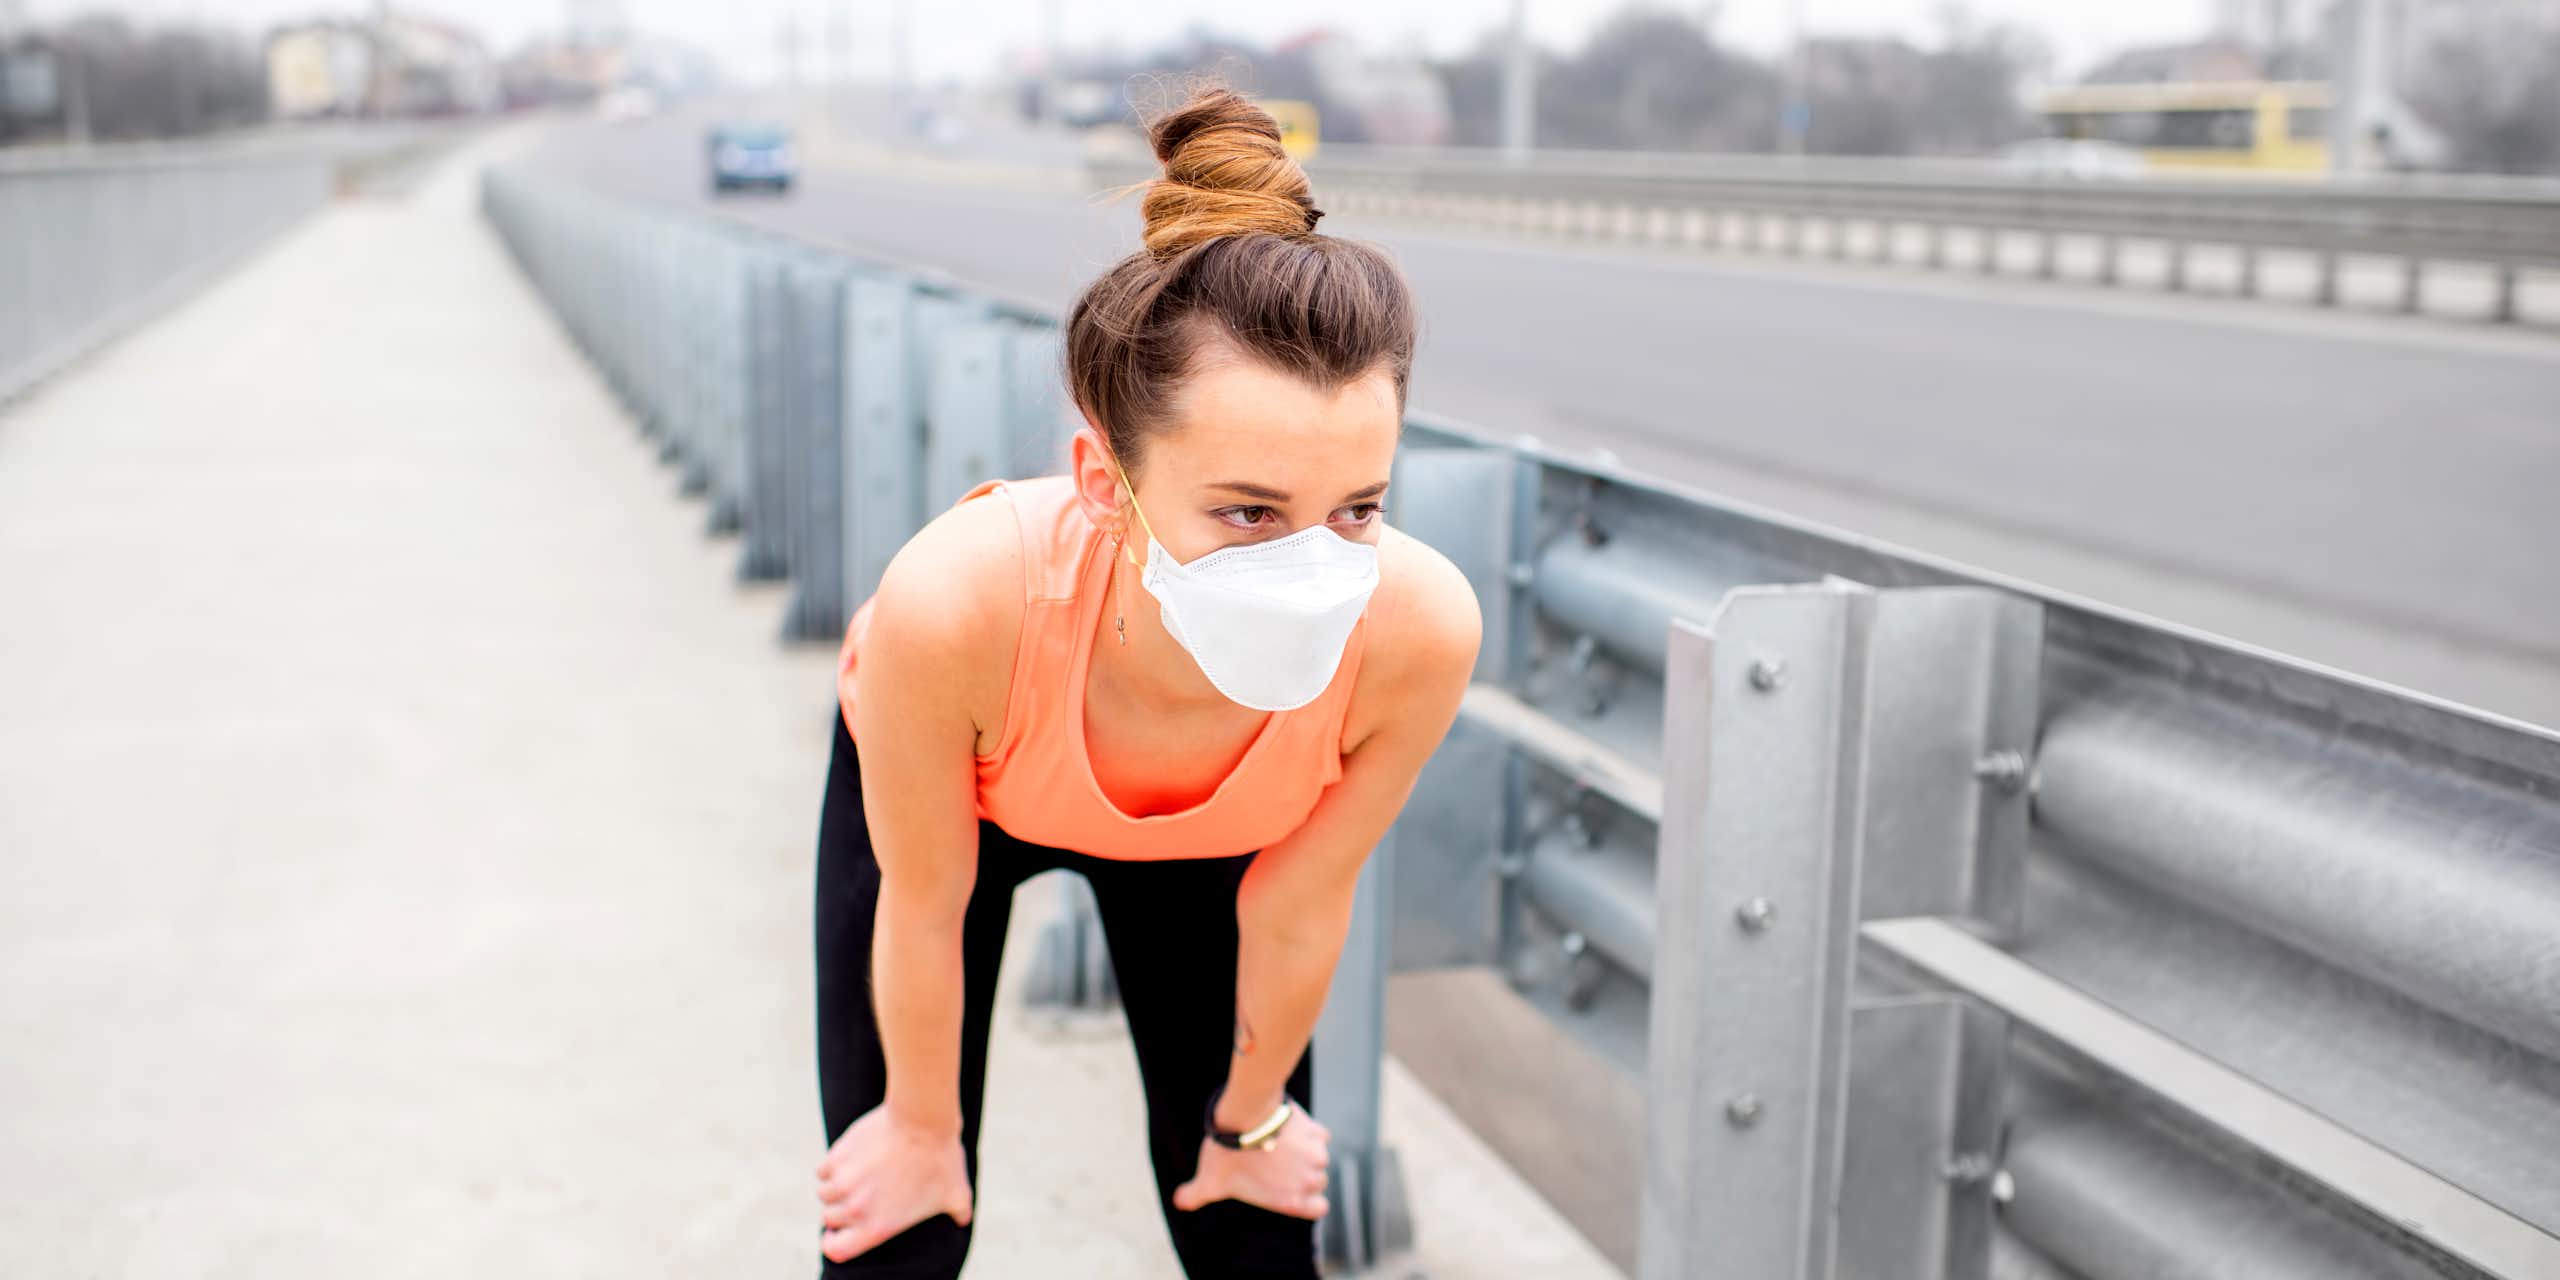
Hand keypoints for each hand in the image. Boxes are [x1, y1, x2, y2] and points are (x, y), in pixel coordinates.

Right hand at [814, 1104, 973, 1262]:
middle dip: (840, 1212)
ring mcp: (842, 1183)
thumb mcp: (956, 1194)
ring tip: (855, 1178)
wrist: (922, 1120)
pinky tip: (850, 1161)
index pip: (836, 1250)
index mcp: (877, 1226)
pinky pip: (823, 1171)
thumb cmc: (940, 1158)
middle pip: (829, 1219)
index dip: (834, 1244)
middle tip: (857, 1198)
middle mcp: (855, 1209)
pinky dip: (832, 1168)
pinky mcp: (836, 1157)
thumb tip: (964, 1220)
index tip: (837, 1234)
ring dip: (836, 1188)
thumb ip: (959, 1213)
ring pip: (825, 1194)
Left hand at [1170, 1102, 1330, 1219]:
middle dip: (1301, 1172)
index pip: (1318, 1209)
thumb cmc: (1228, 1154)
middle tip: (1278, 1162)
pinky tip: (1288, 1128)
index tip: (1294, 1188)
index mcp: (1291, 1199)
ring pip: (1318, 1157)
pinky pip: (1319, 1135)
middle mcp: (1309, 1181)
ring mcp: (1316, 1155)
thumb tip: (1179, 1202)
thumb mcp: (1209, 1181)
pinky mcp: (1316, 1131)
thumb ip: (1196, 1195)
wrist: (1245, 1115)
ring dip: (1305, 1151)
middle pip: (1317, 1181)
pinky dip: (1308, 1132)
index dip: (1308, 1200)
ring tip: (1281, 1143)